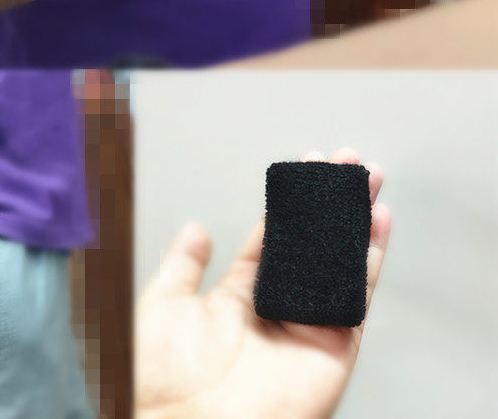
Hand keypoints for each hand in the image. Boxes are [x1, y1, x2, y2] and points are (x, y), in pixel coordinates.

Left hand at [135, 149, 390, 418]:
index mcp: (239, 296)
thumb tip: (195, 228)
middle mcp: (277, 308)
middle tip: (347, 161)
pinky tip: (376, 224)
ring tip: (368, 179)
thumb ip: (184, 264)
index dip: (291, 203)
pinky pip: (355, 299)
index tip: (306, 169)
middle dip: (331, 203)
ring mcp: (307, 326)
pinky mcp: (332, 349)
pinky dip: (369, 261)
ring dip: (356, 221)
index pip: (274, 238)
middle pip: (313, 244)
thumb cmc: (164, 378)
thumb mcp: (165, 304)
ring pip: (340, 263)